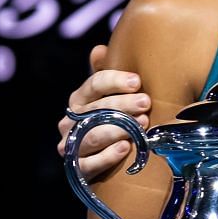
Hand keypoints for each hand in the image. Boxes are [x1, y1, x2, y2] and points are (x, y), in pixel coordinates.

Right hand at [55, 44, 151, 180]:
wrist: (107, 163)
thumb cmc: (113, 121)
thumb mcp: (112, 97)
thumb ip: (108, 76)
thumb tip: (99, 49)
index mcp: (80, 99)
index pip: (94, 85)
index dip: (115, 81)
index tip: (137, 81)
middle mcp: (71, 121)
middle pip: (96, 109)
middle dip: (123, 105)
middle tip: (146, 103)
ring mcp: (72, 145)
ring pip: (93, 135)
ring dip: (118, 129)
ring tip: (141, 125)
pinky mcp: (78, 169)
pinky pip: (90, 163)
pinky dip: (108, 156)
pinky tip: (125, 148)